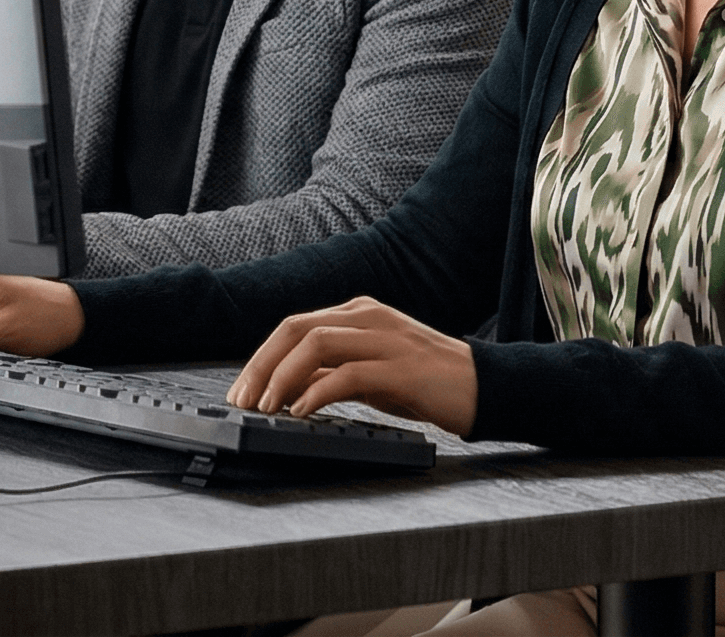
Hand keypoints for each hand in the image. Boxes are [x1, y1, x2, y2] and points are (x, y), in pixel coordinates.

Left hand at [226, 296, 477, 436]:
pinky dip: (318, 392)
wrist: (482, 386)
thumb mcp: (368, 373)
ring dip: (282, 377)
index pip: (293, 326)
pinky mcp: (401, 367)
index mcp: (357, 313)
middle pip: (296, 329)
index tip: (241, 390)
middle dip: (261, 365)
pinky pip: (348, 373)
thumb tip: (286, 389)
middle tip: (243, 401)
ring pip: (316, 343)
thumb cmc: (424, 382)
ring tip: (268, 407)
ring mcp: (385, 338)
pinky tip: (303, 411)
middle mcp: (367, 317)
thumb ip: (331, 373)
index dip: (261, 358)